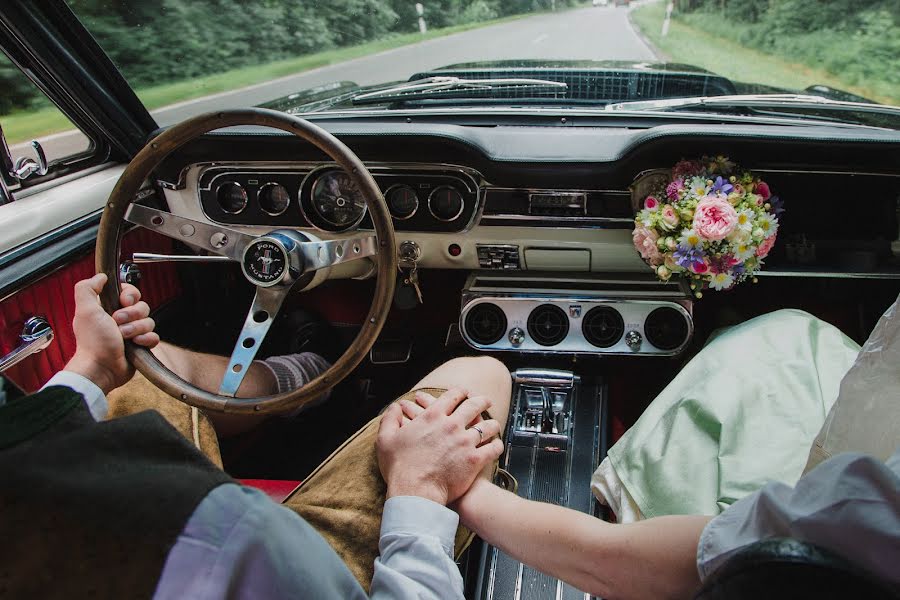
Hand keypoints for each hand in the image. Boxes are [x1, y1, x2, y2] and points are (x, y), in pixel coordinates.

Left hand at [65, 273, 158, 393]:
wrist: (101, 367)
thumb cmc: (92, 342)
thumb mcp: (85, 310)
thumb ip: (87, 288)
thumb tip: (101, 276)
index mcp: (108, 308)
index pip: (130, 292)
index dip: (130, 295)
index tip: (123, 302)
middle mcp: (121, 319)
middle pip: (142, 306)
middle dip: (132, 314)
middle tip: (118, 322)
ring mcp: (132, 332)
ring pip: (149, 321)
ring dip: (136, 329)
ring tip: (124, 337)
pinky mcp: (141, 345)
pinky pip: (154, 336)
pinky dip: (145, 340)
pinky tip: (135, 344)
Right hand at [376, 388, 503, 505]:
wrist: (415, 492)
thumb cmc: (400, 467)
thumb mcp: (386, 439)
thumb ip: (390, 419)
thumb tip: (395, 407)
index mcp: (432, 416)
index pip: (452, 396)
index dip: (460, 392)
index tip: (465, 392)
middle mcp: (452, 425)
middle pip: (473, 406)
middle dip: (482, 401)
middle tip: (486, 401)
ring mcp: (465, 442)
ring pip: (487, 426)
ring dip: (492, 424)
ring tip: (495, 424)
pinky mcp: (475, 460)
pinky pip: (492, 448)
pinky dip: (497, 445)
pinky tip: (497, 446)